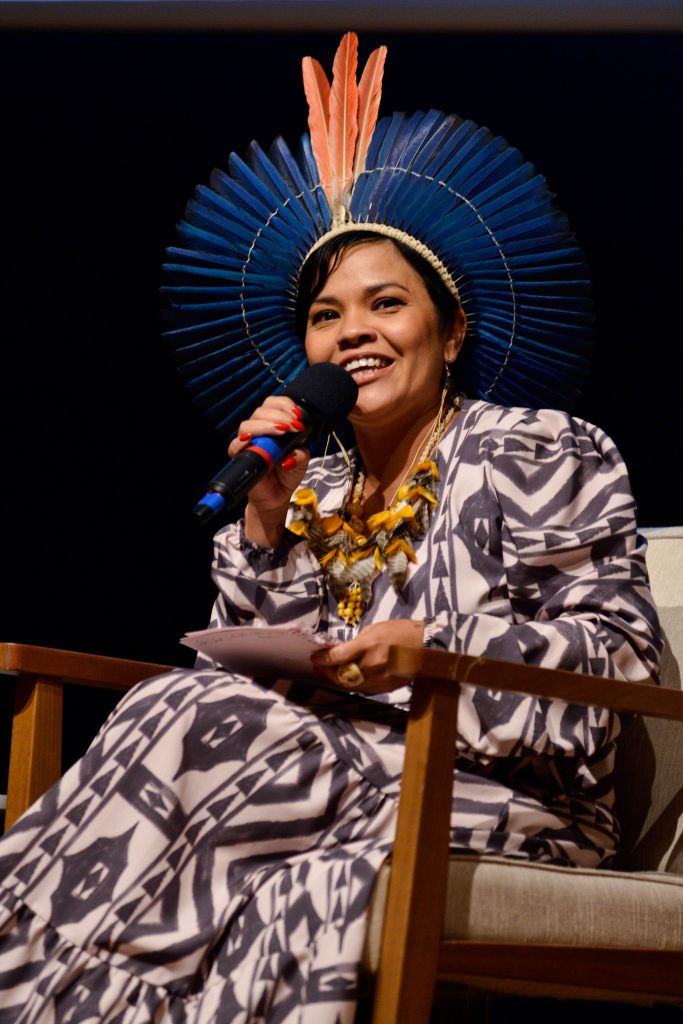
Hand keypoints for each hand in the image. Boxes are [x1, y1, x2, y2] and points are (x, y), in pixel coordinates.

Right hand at [228, 396, 310, 544]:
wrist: (278, 496)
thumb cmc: (288, 473)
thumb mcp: (302, 461)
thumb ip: (300, 453)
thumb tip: (289, 454)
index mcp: (274, 424)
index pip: (274, 404)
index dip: (285, 405)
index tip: (298, 416)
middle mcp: (260, 430)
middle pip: (261, 411)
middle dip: (279, 415)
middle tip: (294, 426)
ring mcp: (248, 443)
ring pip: (248, 424)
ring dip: (265, 425)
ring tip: (282, 432)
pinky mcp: (239, 457)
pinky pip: (234, 446)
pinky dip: (241, 441)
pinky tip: (251, 440)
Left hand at [311, 619, 424, 694]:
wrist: (426, 647)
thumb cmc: (400, 632)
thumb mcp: (375, 630)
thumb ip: (357, 642)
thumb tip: (343, 652)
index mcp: (368, 646)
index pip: (338, 656)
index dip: (323, 658)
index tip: (314, 657)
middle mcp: (371, 665)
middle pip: (341, 675)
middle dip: (327, 672)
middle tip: (319, 668)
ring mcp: (378, 679)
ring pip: (351, 685)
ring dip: (338, 680)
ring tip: (330, 674)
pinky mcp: (385, 689)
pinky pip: (363, 690)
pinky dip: (353, 685)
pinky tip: (349, 679)